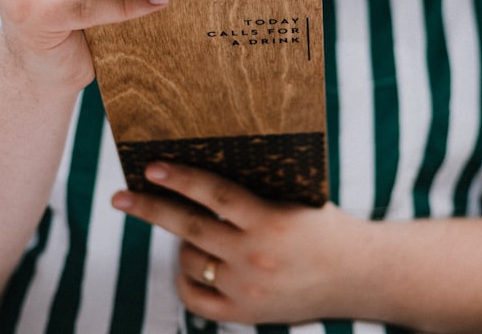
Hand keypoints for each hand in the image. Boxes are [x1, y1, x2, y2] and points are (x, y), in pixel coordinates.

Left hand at [111, 162, 366, 324]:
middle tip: (121, 197)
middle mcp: (255, 257)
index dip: (180, 179)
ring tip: (189, 232)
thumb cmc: (326, 226)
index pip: (214, 194)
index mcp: (270, 220)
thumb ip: (255, 192)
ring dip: (181, 243)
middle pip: (188, 228)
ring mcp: (247, 289)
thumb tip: (201, 173)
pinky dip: (185, 278)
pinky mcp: (245, 314)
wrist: (361, 276)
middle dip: (150, 209)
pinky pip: (195, 297)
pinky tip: (188, 263)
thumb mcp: (296, 199)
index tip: (151, 167)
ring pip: (190, 261)